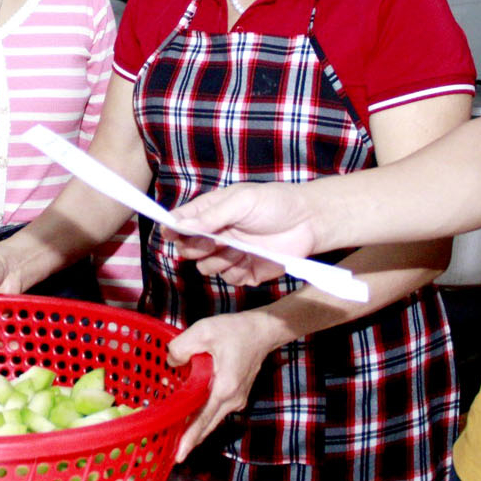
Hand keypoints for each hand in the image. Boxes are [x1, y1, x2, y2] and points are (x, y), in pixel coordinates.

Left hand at [166, 312, 281, 462]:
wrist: (263, 330)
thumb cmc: (236, 330)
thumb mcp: (204, 331)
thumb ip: (182, 347)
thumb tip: (171, 363)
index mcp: (225, 387)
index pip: (203, 418)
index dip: (189, 437)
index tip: (179, 455)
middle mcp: (232, 399)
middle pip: (207, 425)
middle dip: (190, 440)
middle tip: (173, 455)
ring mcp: (237, 399)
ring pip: (212, 419)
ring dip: (196, 428)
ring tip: (177, 438)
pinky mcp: (237, 395)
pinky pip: (216, 410)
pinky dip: (203, 416)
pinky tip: (190, 417)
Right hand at [167, 182, 316, 285]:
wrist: (309, 222)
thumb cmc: (277, 203)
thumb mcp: (242, 201)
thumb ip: (211, 215)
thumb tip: (180, 224)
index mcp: (212, 212)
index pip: (181, 222)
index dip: (173, 229)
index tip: (170, 234)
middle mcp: (217, 234)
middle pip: (188, 249)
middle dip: (197, 248)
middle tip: (216, 241)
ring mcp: (230, 254)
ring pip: (206, 268)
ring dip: (220, 261)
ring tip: (241, 248)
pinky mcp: (245, 271)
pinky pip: (229, 280)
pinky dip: (238, 272)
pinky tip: (252, 259)